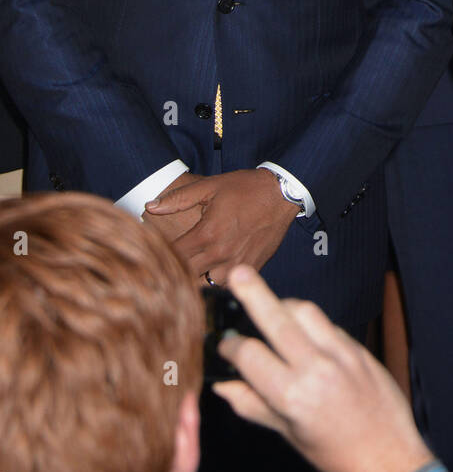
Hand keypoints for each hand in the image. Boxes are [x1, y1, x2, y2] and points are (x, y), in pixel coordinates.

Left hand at [145, 170, 297, 282]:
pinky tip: (211, 273)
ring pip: (206, 286)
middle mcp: (221, 253)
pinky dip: (217, 281)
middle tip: (165, 268)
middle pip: (186, 275)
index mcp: (207, 233)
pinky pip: (227, 285)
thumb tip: (150, 206)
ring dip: (196, 279)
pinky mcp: (252, 268)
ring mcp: (237, 264)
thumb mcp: (211, 186)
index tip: (152, 256)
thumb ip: (179, 198)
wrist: (282, 194)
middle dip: (175, 271)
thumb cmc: (246, 188)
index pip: (174, 255)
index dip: (160, 256)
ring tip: (187, 273)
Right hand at [214, 265, 434, 471]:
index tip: (225, 345)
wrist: (387, 454)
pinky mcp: (358, 348)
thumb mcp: (287, 433)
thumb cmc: (335, 451)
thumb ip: (251, 405)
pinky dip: (310, 322)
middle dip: (253, 292)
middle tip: (237, 272)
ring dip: (284, 304)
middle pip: (277, 318)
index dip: (231, 347)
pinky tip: (301, 331)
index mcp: (292, 396)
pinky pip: (327, 323)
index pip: (250, 355)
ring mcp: (340, 354)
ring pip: (305, 311)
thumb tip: (221, 385)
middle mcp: (316, 369)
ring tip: (269, 306)